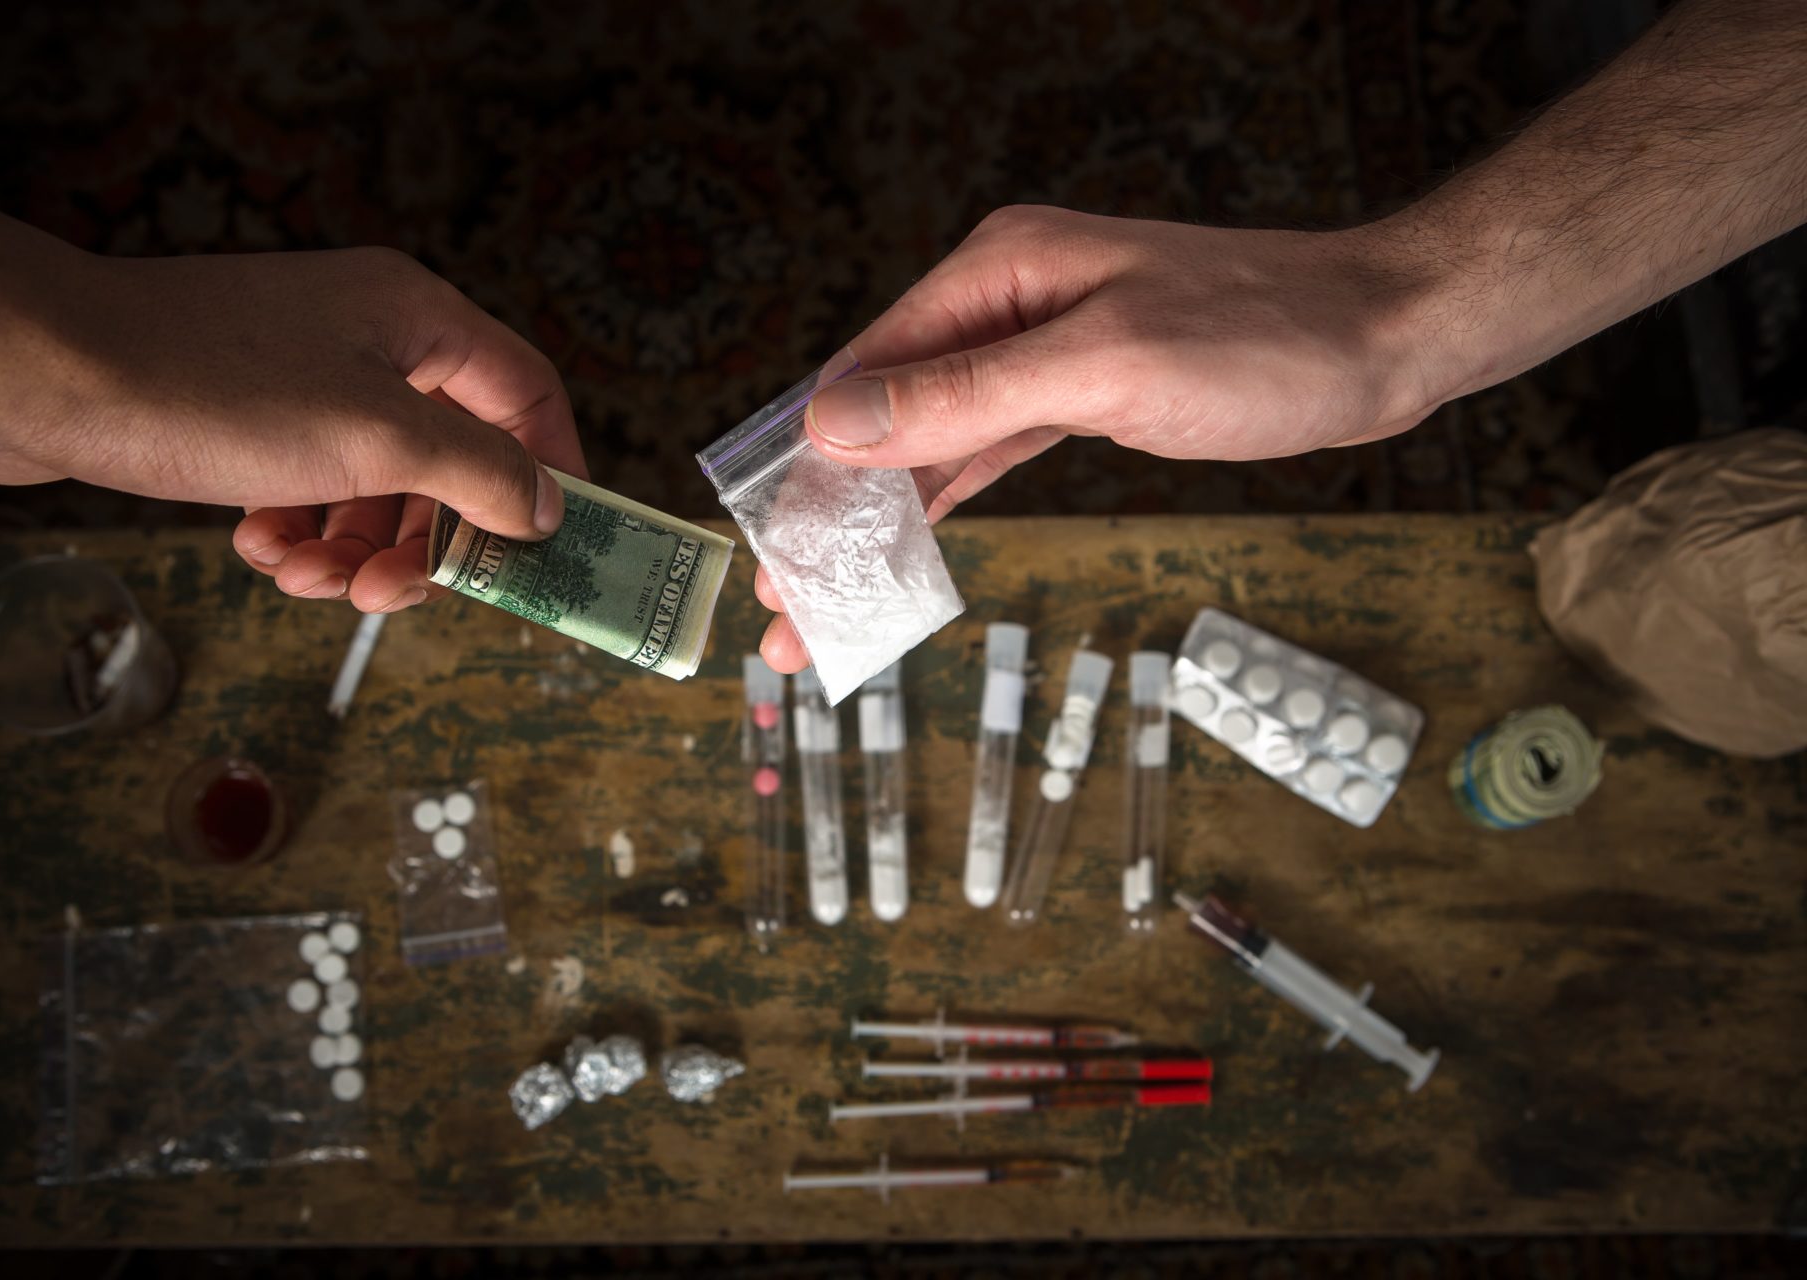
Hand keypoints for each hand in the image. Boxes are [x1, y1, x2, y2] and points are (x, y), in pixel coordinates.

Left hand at [0, 175, 583, 612]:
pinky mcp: (247, 417)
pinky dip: (298, 532)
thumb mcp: (376, 438)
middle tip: (391, 594)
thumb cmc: (212, 387)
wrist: (41, 374)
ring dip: (354, 548)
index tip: (548, 552)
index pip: (528, 396)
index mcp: (418, 319)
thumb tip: (549, 508)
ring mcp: (307, 377)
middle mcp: (371, 341)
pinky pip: (311, 491)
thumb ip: (479, 474)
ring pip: (377, 488)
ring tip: (305, 577)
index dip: (551, 474)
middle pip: (451, 460)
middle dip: (424, 539)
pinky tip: (258, 548)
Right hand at [754, 204, 1452, 670]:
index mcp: (999, 270)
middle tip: (786, 615)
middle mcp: (1005, 303)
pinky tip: (899, 548)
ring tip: (827, 609)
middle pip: (886, 414)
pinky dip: (941, 505)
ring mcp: (1040, 349)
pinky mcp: (1076, 392)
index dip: (810, 469)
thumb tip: (833, 422)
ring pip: (930, 445)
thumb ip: (967, 395)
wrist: (1387, 337)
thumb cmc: (1264, 338)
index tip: (771, 555)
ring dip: (878, 524)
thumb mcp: (1106, 368)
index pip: (867, 372)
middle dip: (832, 516)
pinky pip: (983, 452)